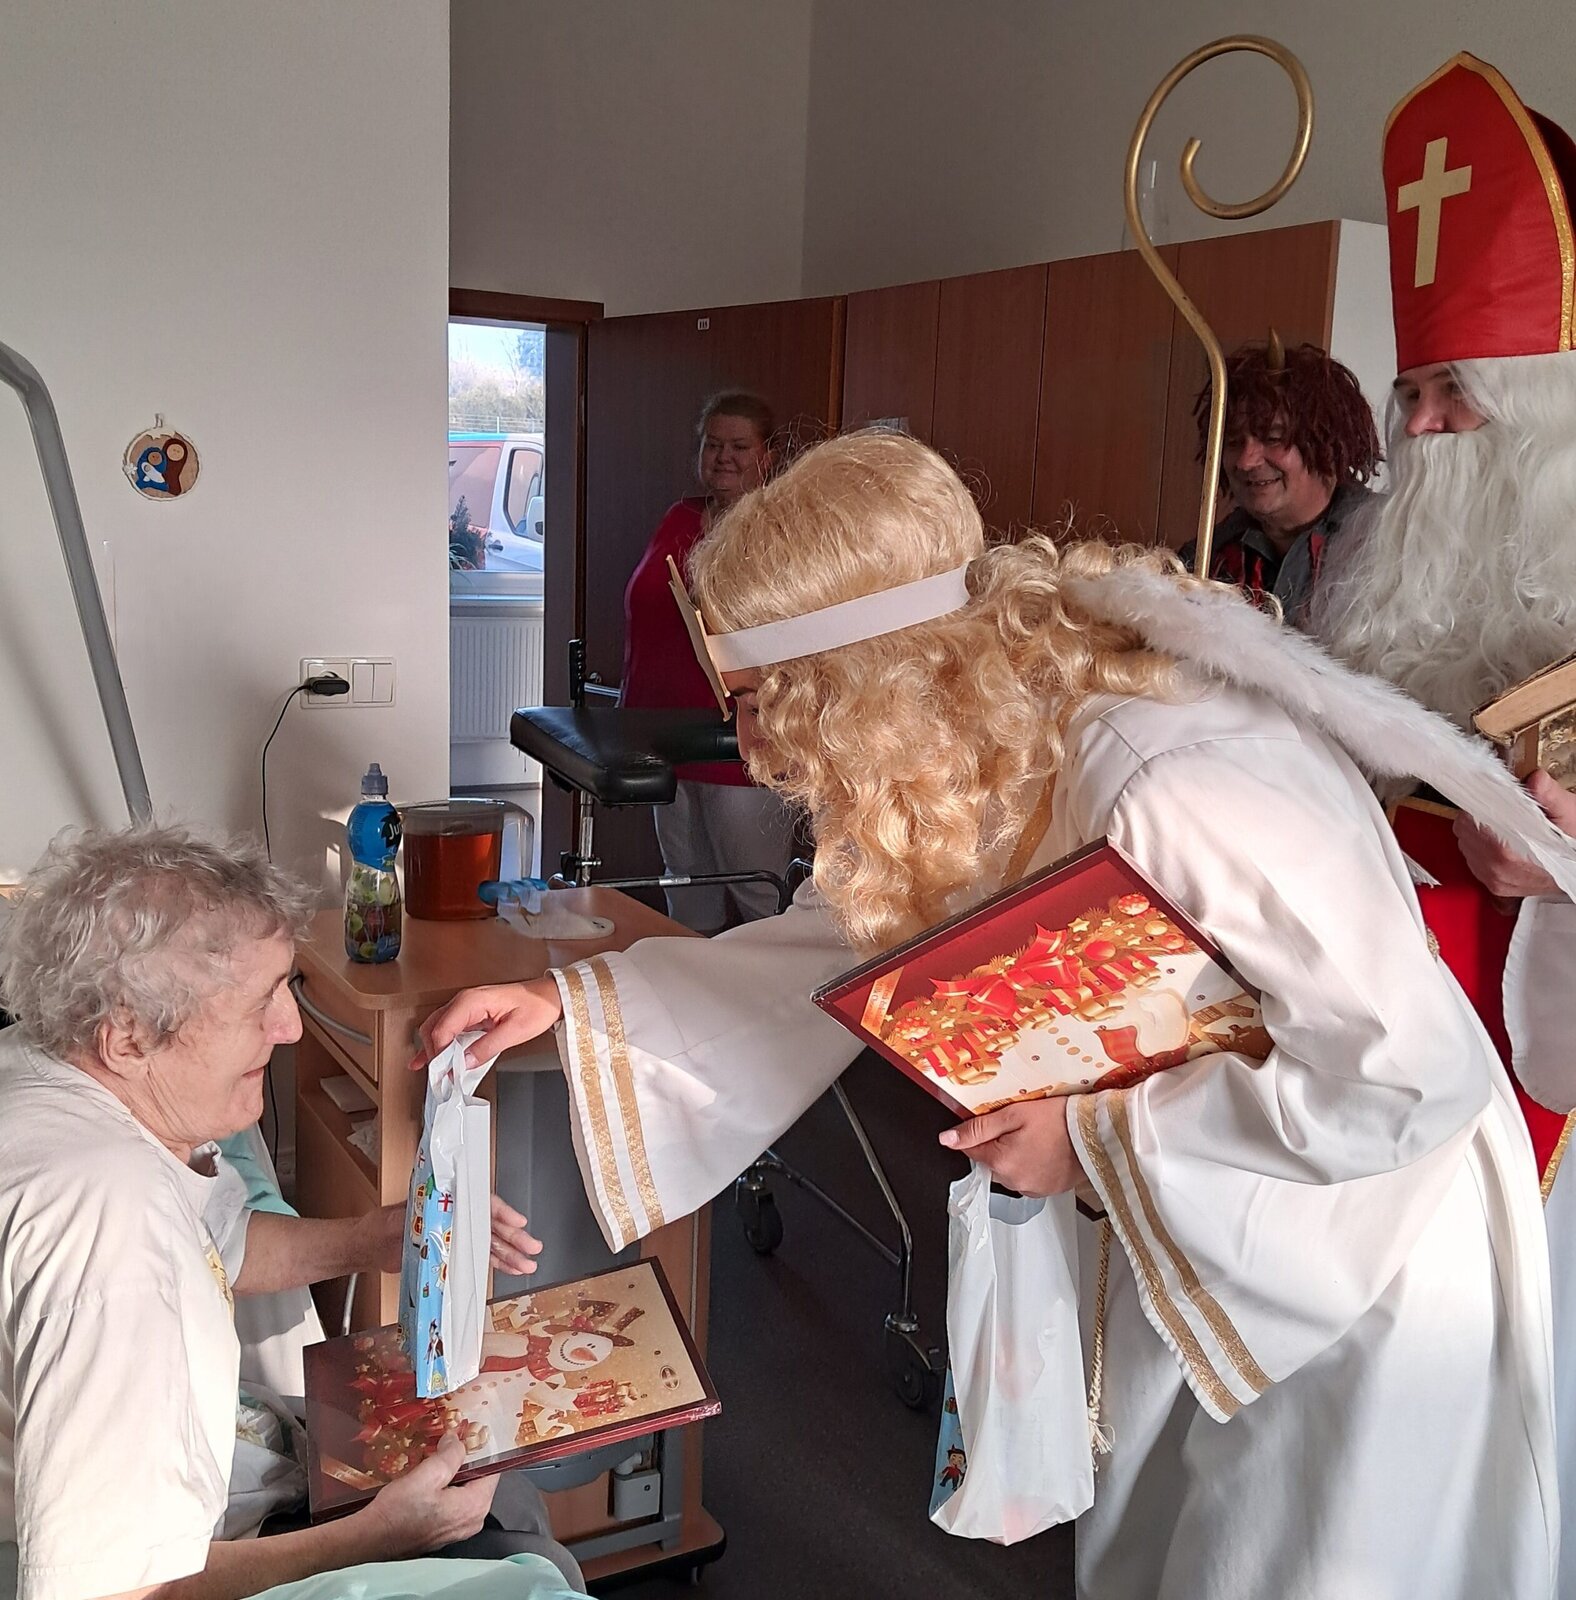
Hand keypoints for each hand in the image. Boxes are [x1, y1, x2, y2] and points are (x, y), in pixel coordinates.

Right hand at [358, 1433, 495, 1556]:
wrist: (370, 1540)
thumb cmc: (397, 1511)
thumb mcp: (426, 1474)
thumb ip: (450, 1454)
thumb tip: (458, 1440)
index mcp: (474, 1506)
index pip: (493, 1469)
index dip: (482, 1449)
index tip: (470, 1431)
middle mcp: (472, 1521)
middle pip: (480, 1479)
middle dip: (466, 1459)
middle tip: (450, 1440)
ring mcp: (459, 1529)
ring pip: (466, 1490)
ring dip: (454, 1472)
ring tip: (438, 1454)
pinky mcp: (444, 1531)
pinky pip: (454, 1501)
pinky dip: (446, 1487)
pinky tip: (431, 1476)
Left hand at [362, 1196, 541, 1276]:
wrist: (367, 1246)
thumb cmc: (379, 1226)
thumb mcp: (396, 1219)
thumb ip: (417, 1219)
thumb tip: (437, 1218)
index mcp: (446, 1200)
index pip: (480, 1204)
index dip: (502, 1212)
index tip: (518, 1221)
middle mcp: (456, 1216)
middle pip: (490, 1225)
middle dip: (514, 1237)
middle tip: (533, 1248)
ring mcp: (456, 1235)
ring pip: (489, 1244)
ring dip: (510, 1255)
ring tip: (529, 1265)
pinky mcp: (453, 1253)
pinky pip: (479, 1258)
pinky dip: (496, 1264)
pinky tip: (511, 1269)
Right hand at [412, 978, 563, 1072]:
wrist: (549, 996)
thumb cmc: (537, 1006)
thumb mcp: (515, 1031)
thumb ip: (487, 1047)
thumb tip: (465, 1062)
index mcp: (472, 1001)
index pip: (443, 1030)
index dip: (440, 1054)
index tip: (444, 1073)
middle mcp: (465, 1000)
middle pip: (434, 1028)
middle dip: (433, 1054)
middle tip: (440, 1077)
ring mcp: (466, 1006)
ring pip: (437, 1027)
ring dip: (433, 1049)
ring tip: (435, 1072)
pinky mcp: (470, 1013)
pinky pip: (448, 1028)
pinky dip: (439, 1044)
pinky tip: (431, 1058)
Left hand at [938, 1098, 1086, 1196]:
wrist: (1098, 1134)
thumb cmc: (1060, 1120)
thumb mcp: (1014, 1114)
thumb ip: (978, 1128)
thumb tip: (947, 1139)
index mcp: (1001, 1162)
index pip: (971, 1150)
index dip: (979, 1133)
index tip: (996, 1122)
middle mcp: (1013, 1182)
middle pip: (990, 1161)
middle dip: (998, 1144)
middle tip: (1021, 1126)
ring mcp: (1031, 1189)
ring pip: (1009, 1170)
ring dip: (1014, 1155)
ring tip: (1037, 1136)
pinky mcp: (1047, 1191)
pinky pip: (1027, 1177)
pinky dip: (1031, 1164)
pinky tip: (1046, 1149)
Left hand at [1455, 769, 1575, 898]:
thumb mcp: (1569, 814)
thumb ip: (1548, 796)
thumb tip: (1535, 779)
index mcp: (1507, 853)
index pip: (1471, 819)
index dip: (1480, 802)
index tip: (1489, 793)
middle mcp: (1496, 869)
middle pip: (1464, 829)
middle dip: (1479, 814)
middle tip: (1500, 807)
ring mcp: (1493, 879)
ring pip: (1465, 843)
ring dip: (1478, 831)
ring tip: (1503, 825)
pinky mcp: (1494, 885)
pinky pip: (1472, 859)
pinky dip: (1481, 847)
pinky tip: (1501, 841)